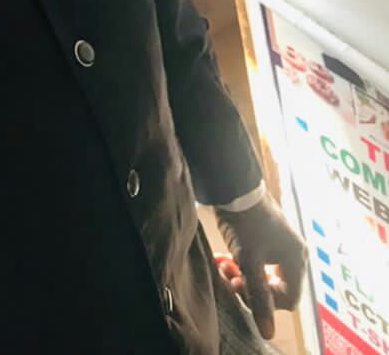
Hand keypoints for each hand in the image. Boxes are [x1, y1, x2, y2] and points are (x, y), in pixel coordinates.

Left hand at [216, 193, 307, 339]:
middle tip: (230, 276)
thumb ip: (259, 297)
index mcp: (297, 259)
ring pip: (263, 273)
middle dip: (251, 286)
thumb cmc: (245, 223)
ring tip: (224, 265)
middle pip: (276, 287)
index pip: (289, 298)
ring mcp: (280, 243)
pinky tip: (223, 258)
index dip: (266, 302)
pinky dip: (241, 262)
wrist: (234, 186)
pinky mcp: (267, 236)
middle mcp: (293, 252)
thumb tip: (267, 332)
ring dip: (243, 274)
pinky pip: (257, 260)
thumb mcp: (250, 262)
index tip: (243, 287)